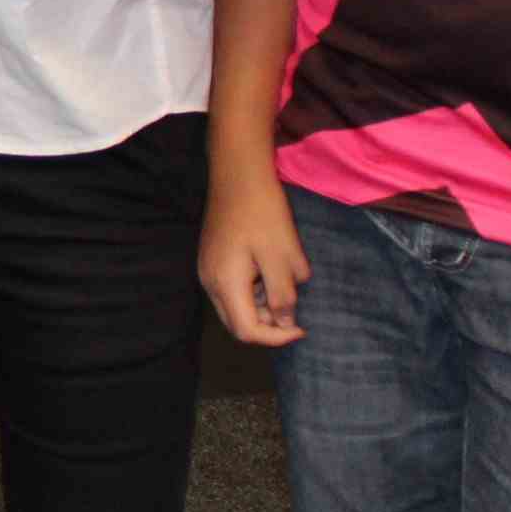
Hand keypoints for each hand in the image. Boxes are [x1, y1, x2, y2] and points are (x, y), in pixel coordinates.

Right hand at [198, 172, 308, 346]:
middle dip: (269, 325)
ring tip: (284, 283)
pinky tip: (270, 270)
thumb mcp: (282, 255)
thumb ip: (284, 294)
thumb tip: (285, 322)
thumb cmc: (263, 212)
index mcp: (225, 284)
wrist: (238, 174)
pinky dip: (254, 291)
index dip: (277, 338)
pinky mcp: (212, 259)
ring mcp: (208, 270)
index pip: (248, 331)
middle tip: (294, 308)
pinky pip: (232, 289)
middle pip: (237, 324)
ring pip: (235, 307)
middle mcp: (210, 282)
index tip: (302, 327)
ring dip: (262, 306)